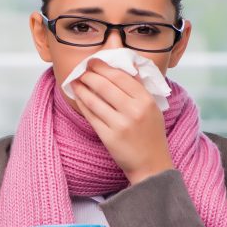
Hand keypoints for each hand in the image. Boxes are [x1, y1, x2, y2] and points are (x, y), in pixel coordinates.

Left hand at [70, 60, 173, 184]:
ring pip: (95, 101)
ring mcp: (120, 125)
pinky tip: (78, 98)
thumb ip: (139, 88)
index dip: (103, 67)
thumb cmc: (151, 134)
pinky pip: (91, 117)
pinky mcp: (109, 138)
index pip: (120, 77)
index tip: (93, 61)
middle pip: (105, 86)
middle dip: (89, 75)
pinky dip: (83, 105)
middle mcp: (134, 111)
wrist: (152, 165)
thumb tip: (124, 67)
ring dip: (82, 89)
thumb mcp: (152, 108)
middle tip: (81, 70)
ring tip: (74, 82)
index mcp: (146, 100)